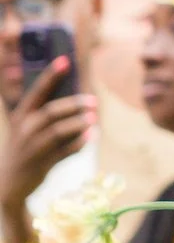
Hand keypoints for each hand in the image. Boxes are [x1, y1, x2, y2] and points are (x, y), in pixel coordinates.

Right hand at [0, 59, 93, 212]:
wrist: (10, 182)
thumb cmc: (24, 147)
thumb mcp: (26, 126)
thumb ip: (44, 110)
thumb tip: (75, 92)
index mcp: (21, 115)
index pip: (37, 91)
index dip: (51, 75)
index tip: (65, 60)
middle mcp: (25, 129)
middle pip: (52, 111)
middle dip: (75, 104)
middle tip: (94, 101)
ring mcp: (33, 147)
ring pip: (59, 131)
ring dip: (80, 123)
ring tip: (93, 119)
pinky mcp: (42, 163)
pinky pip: (65, 151)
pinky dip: (80, 143)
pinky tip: (91, 136)